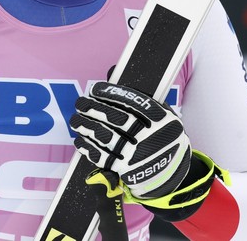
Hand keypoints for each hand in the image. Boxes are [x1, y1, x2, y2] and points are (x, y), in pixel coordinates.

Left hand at [70, 81, 191, 199]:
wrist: (170, 173)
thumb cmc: (162, 137)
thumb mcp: (162, 115)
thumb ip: (141, 98)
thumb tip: (112, 73)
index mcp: (161, 120)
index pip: (133, 102)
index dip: (112, 94)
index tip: (95, 90)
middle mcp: (150, 137)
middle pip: (116, 119)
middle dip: (93, 109)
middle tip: (80, 103)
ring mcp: (138, 155)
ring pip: (106, 137)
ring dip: (86, 127)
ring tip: (75, 120)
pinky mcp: (127, 170)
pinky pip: (103, 157)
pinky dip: (88, 147)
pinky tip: (80, 139)